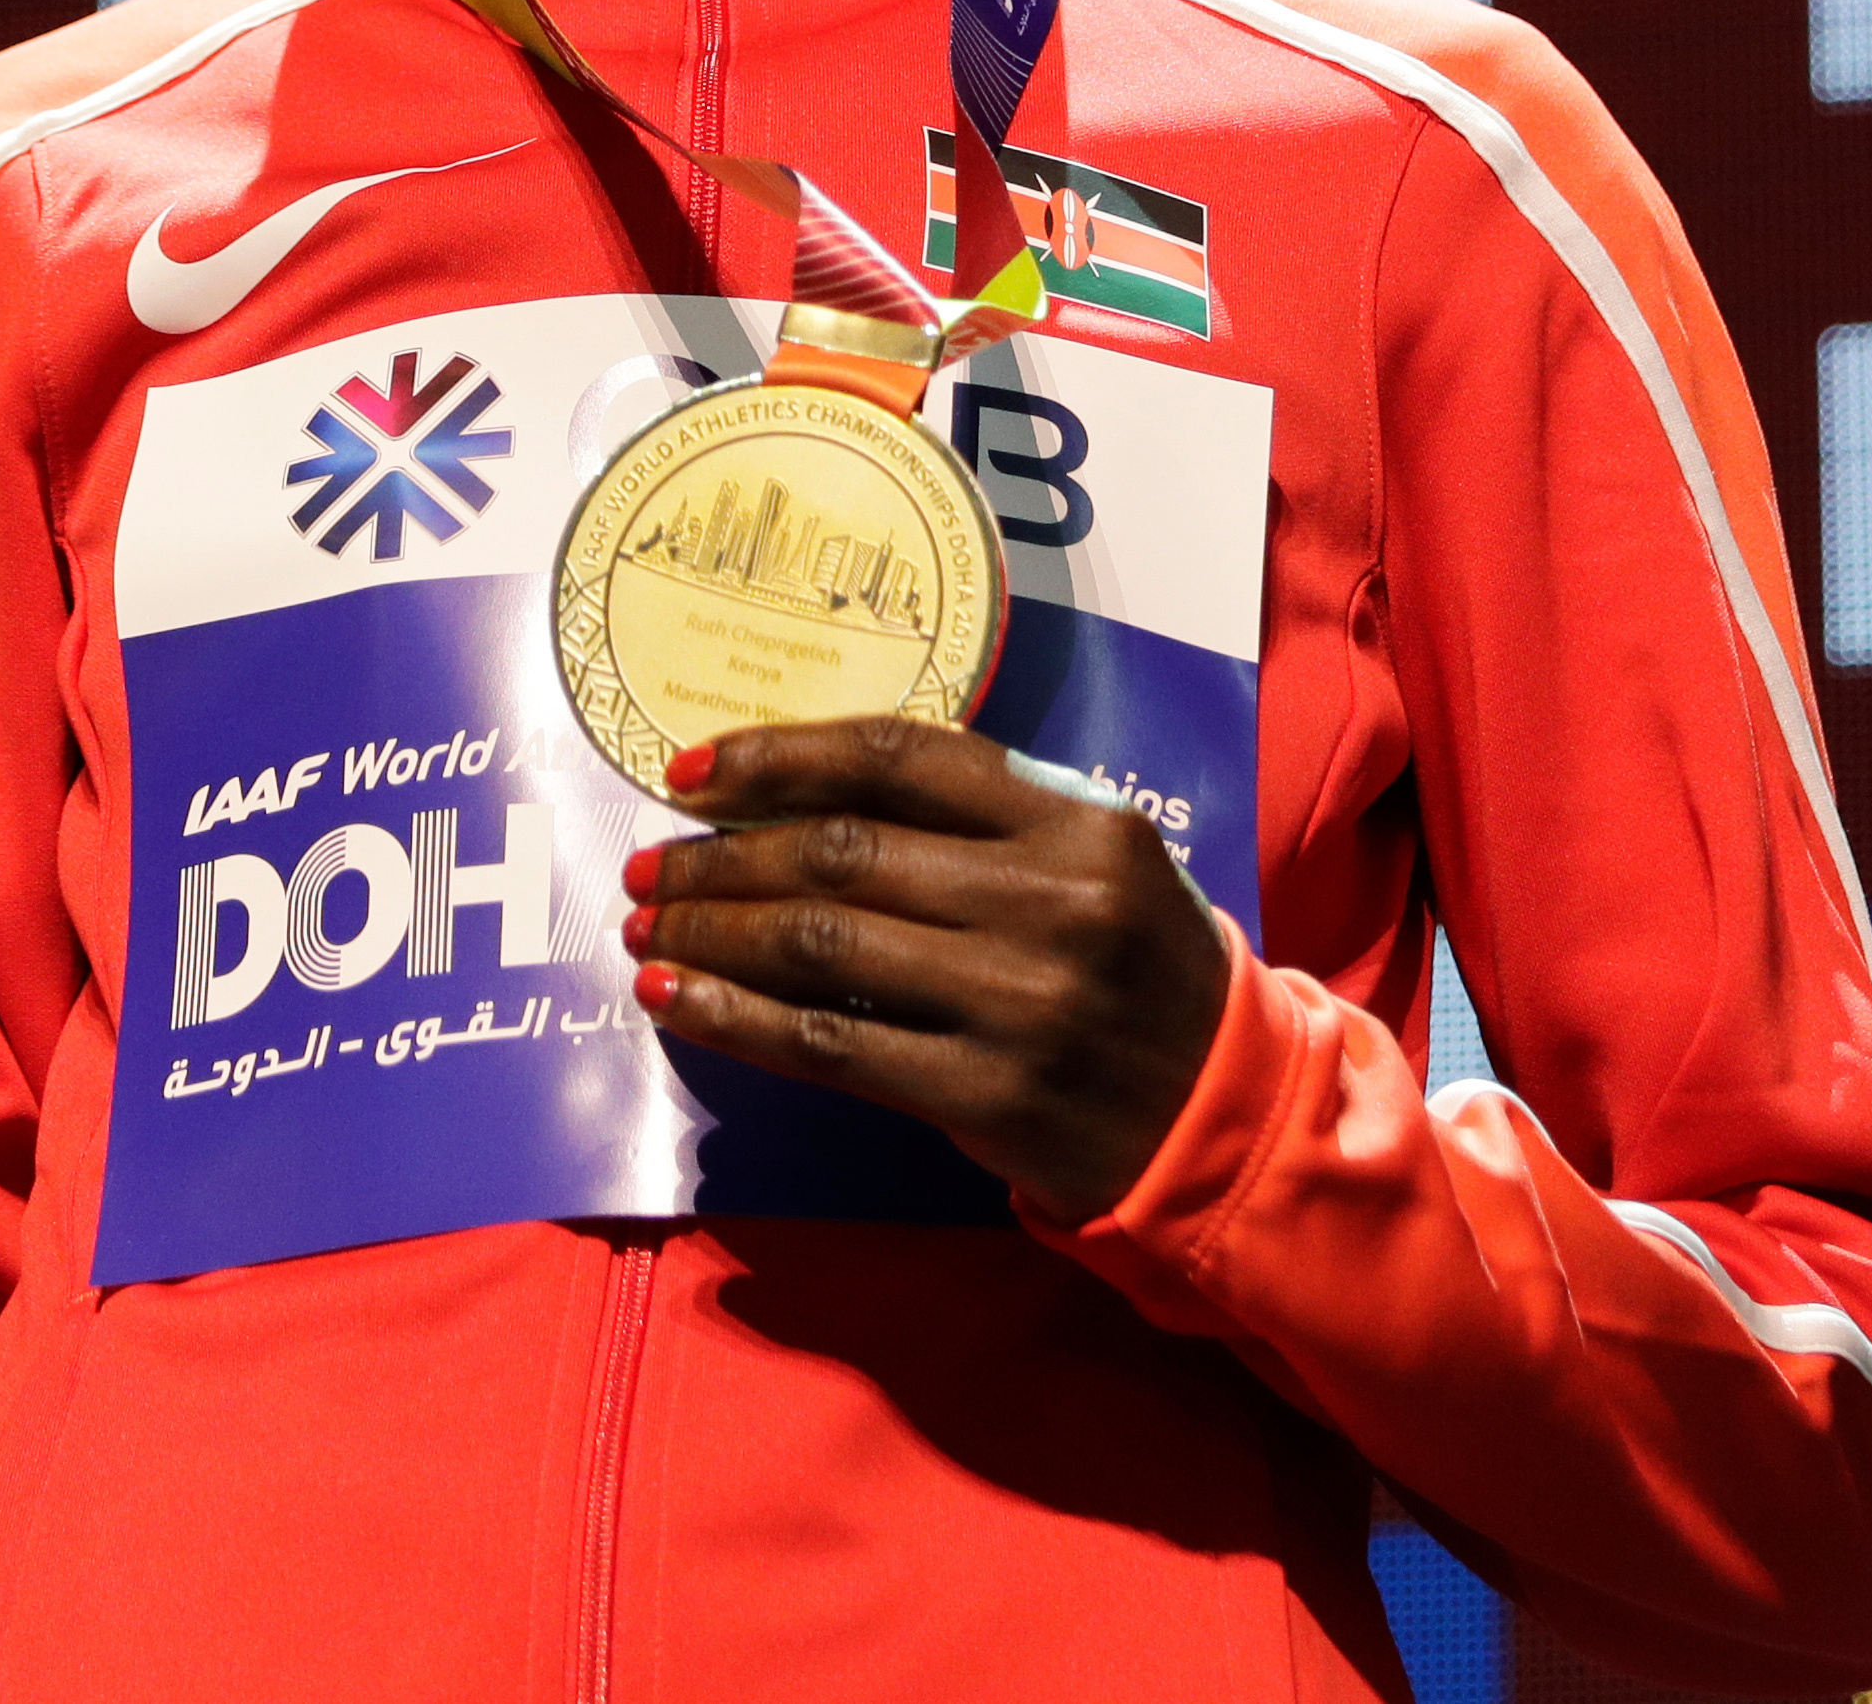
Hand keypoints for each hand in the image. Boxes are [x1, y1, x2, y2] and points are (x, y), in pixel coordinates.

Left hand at [622, 717, 1233, 1220]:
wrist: (1222, 1116)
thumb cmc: (1140, 974)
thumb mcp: (1101, 867)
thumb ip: (986, 822)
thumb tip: (803, 797)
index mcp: (1079, 825)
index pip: (902, 756)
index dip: (781, 754)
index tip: (690, 769)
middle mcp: (1052, 902)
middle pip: (842, 850)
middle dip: (721, 854)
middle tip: (649, 864)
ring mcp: (1019, 1001)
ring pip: (820, 943)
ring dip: (712, 932)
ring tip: (649, 929)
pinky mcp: (987, 1093)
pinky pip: (827, 1046)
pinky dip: (735, 1019)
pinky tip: (677, 1001)